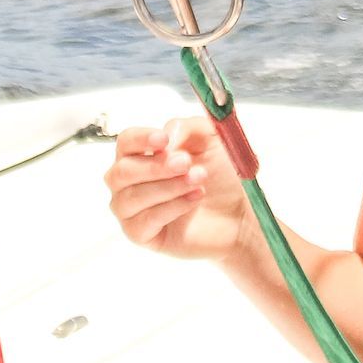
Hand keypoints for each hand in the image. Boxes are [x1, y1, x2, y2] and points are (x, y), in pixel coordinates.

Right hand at [105, 115, 248, 260]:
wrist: (240, 213)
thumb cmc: (221, 175)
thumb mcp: (211, 139)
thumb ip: (188, 127)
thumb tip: (168, 135)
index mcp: (141, 155)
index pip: (125, 143)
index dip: (140, 139)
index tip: (164, 139)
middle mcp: (128, 182)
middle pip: (122, 171)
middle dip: (156, 166)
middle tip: (186, 163)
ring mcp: (131, 211)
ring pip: (131, 197)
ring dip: (168, 187)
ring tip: (198, 180)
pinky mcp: (141, 235)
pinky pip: (143, 222)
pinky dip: (171, 208)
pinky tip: (195, 199)